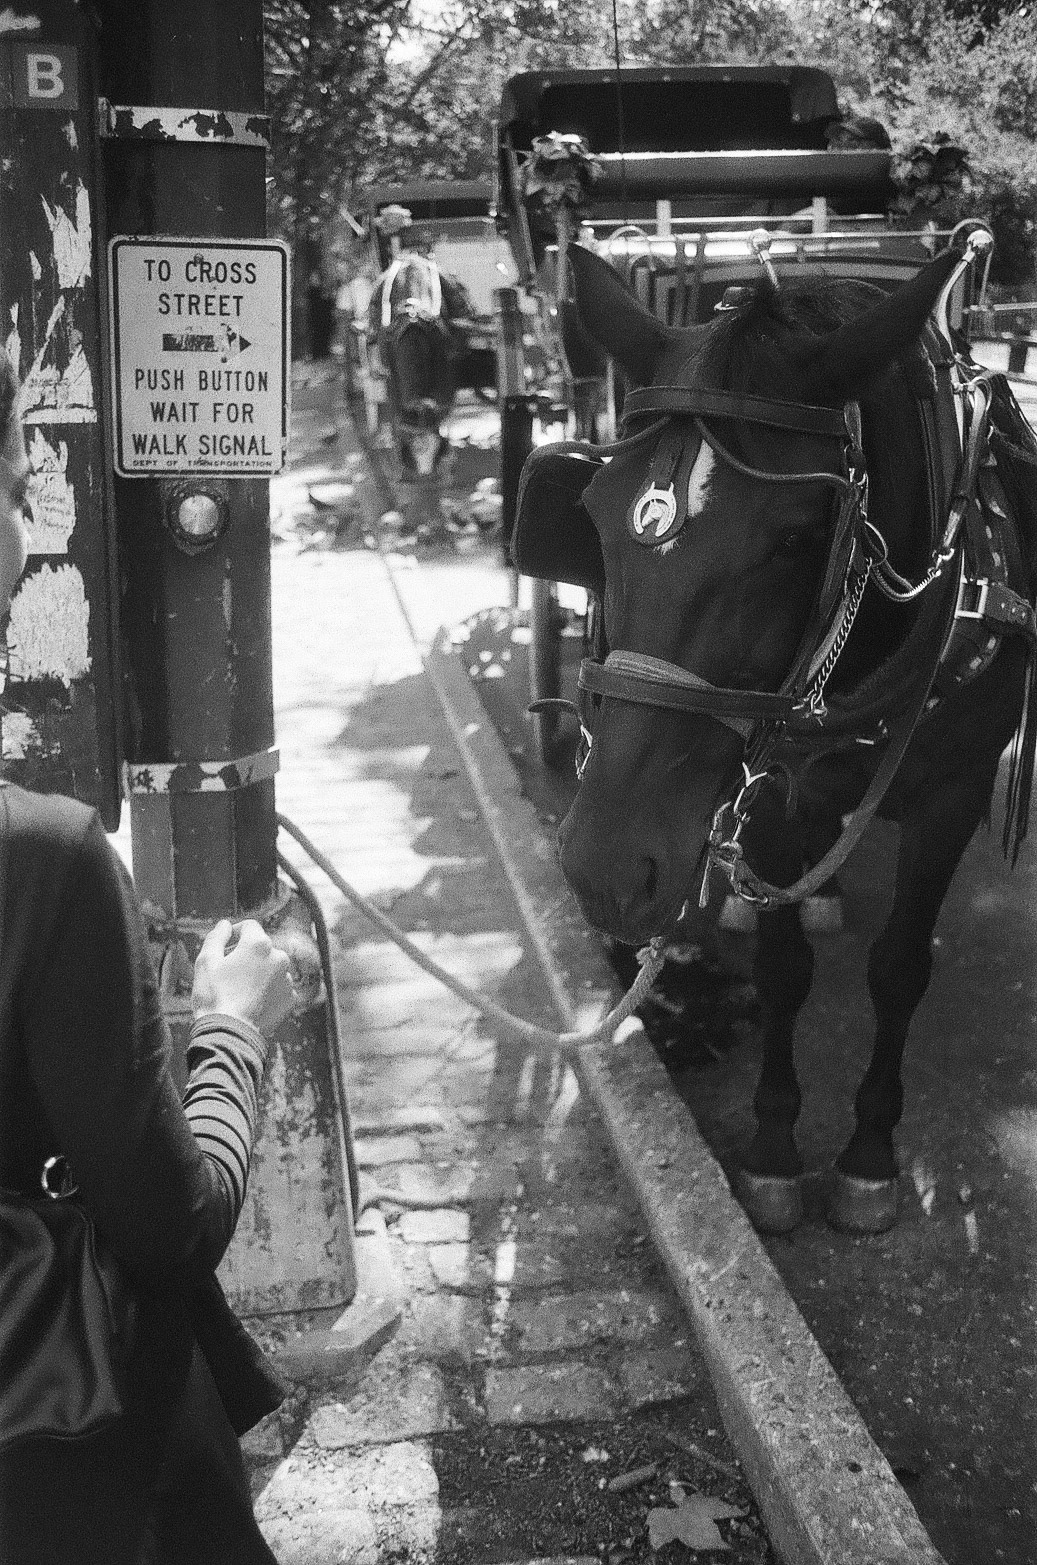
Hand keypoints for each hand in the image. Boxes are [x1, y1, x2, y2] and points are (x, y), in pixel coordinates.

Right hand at [192, 919, 295, 1037]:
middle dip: (246, 954)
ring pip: (271, 967)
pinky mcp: (290, 998)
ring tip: (239, 990)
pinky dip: (267, 990)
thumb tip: (225, 925)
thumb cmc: (214, 996)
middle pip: (261, 947)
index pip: (249, 926)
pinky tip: (251, 1001)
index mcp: (259, 944)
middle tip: (228, 972)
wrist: (229, 1034)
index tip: (225, 946)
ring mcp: (286, 979)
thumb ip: (216, 937)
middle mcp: (279, 957)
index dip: (235, 933)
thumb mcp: (206, 961)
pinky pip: (278, 986)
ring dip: (258, 972)